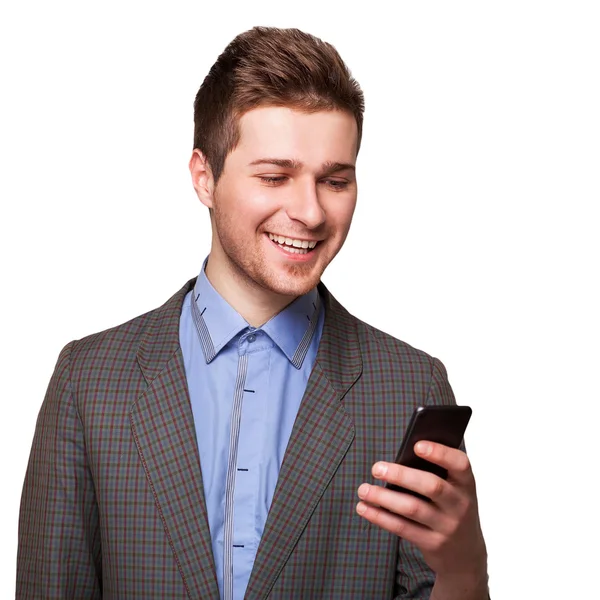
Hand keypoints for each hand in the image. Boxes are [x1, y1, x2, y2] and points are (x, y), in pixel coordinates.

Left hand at [356, 441, 487, 595]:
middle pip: (431, 486)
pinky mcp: (432, 543)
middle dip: (401, 475)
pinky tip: (364, 508)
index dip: (440, 453)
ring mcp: (447, 526)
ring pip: (413, 508)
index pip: (460, 464)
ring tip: (364, 489)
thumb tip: (401, 454)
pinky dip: (380, 517)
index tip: (416, 445)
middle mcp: (460, 505)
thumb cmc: (451, 508)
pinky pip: (403, 528)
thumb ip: (435, 471)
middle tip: (376, 468)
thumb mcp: (454, 490)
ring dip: (384, 497)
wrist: (465, 554)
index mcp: (465, 484)